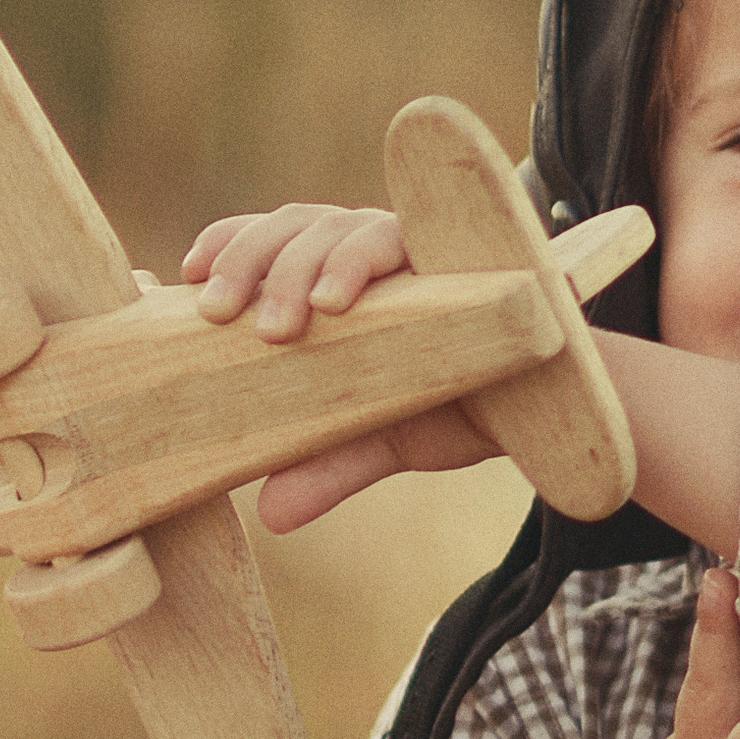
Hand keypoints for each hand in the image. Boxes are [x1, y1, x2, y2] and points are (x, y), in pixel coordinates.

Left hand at [181, 201, 494, 527]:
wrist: (556, 404)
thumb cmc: (463, 404)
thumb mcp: (387, 438)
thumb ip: (329, 465)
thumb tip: (271, 514)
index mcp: (336, 280)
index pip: (266, 239)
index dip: (225, 247)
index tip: (183, 279)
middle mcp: (368, 251)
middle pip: (290, 225)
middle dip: (248, 261)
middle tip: (219, 314)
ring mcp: (411, 245)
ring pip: (335, 224)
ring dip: (295, 265)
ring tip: (278, 324)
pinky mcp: (455, 248)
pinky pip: (399, 236)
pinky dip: (359, 262)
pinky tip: (337, 300)